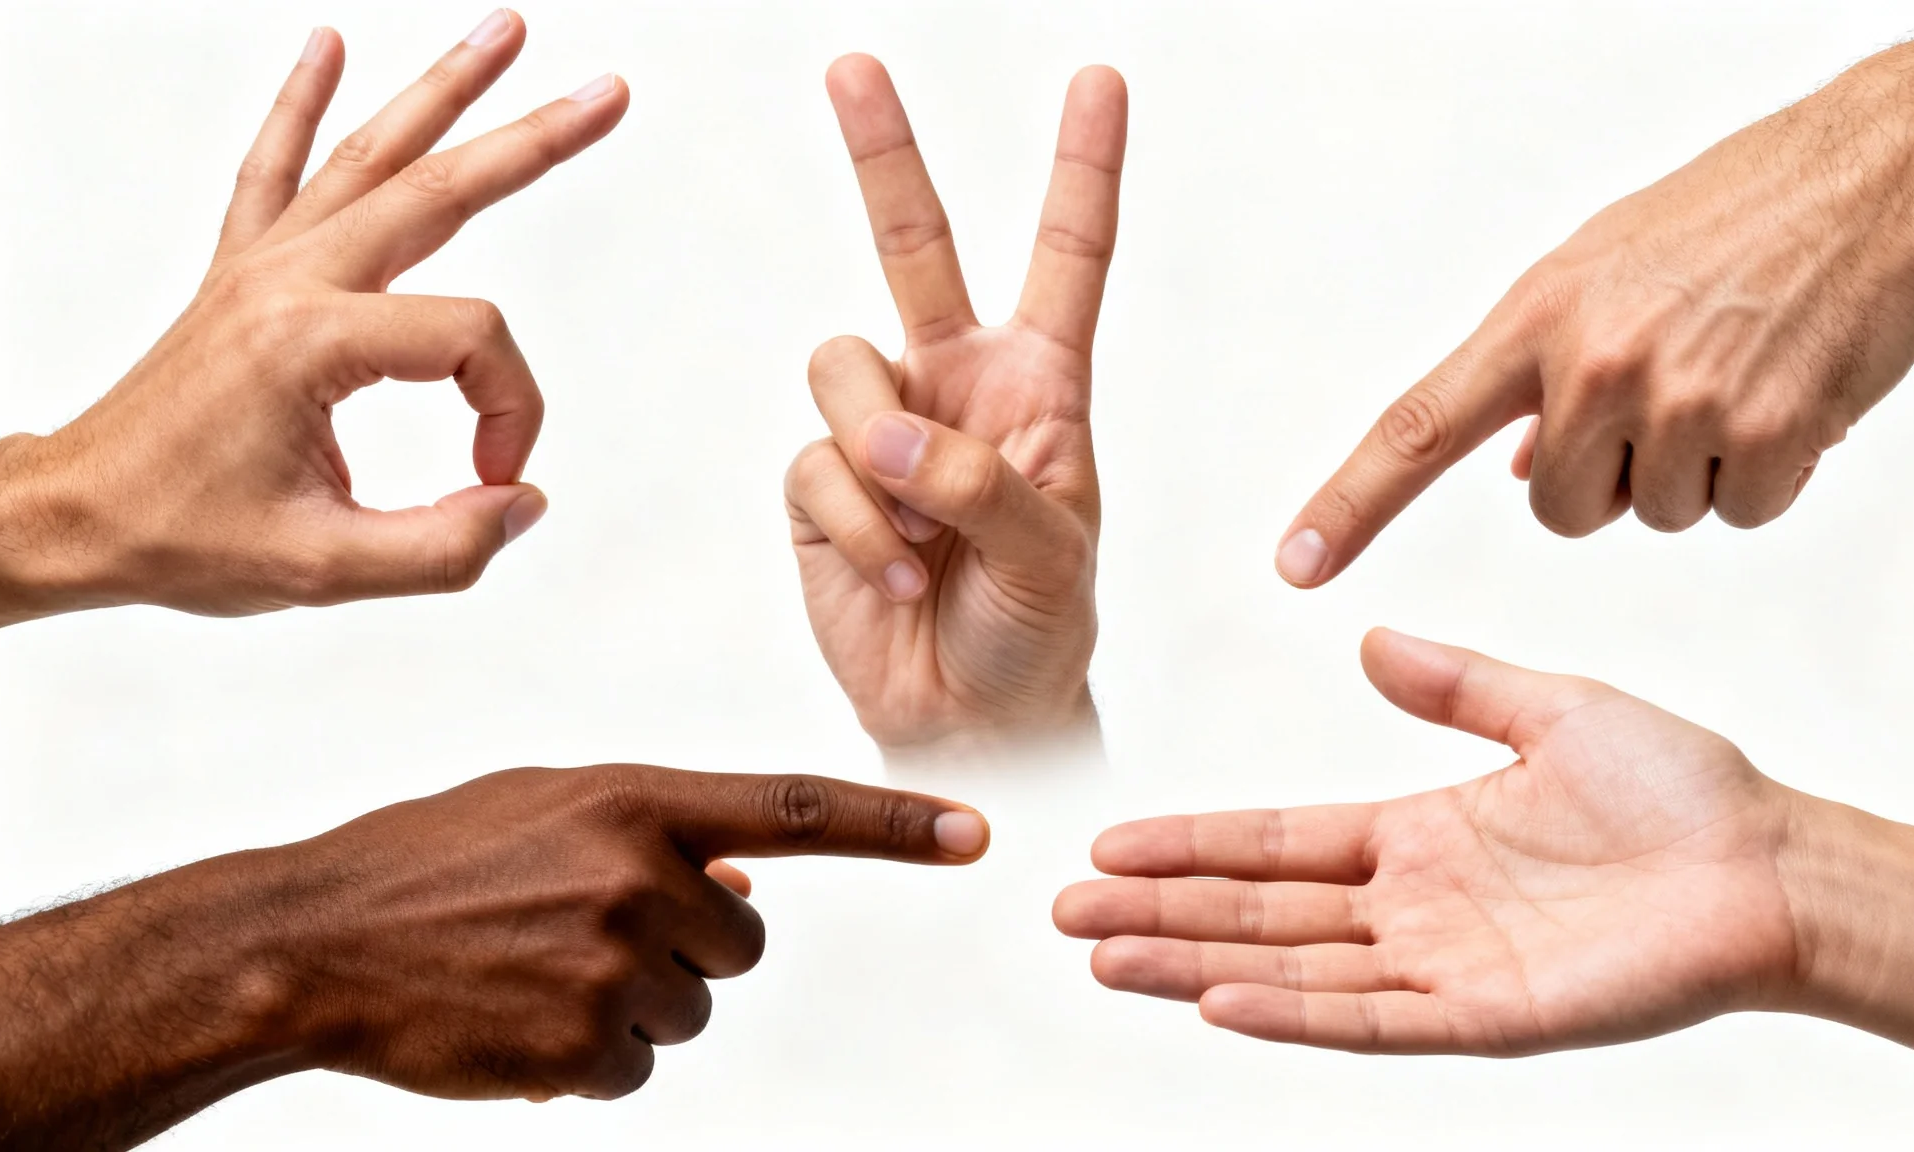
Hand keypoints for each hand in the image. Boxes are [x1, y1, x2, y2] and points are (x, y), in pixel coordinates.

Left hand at [0, 12, 627, 629]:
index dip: (510, 412)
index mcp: (315, 342)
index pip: (470, 341)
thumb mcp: (325, 569)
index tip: (494, 477)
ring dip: (443, 88)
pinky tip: (326, 45)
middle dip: (534, 138)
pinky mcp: (243, 271)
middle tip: (607, 95)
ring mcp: (264, 266)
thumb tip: (520, 501)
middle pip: (440, 189)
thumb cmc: (183, 535)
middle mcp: (291, 282)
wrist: (77, 515)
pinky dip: (301, 101)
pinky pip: (275, 166)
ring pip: (371, 156)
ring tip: (506, 31)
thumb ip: (444, 547)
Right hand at [0, 764, 987, 1146]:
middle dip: (689, 946)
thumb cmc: (426, 862)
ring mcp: (609, 960)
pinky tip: (522, 1018)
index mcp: (633, 798)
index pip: (795, 811)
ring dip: (635, 1004)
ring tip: (538, 970)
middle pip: (743, 942)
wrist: (309, 940)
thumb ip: (653, 831)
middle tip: (587, 933)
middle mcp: (635, 872)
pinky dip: (592, 1056)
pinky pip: (638, 1065)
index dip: (893, 829)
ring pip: (692, 1007)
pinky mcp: (579, 1042)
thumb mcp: (545, 807)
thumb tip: (746, 888)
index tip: (972, 836)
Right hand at [782, 55, 1125, 751]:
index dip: (1082, 171)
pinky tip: (897, 577)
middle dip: (885, 158)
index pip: (1066, 261)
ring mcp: (878, 433)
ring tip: (925, 545)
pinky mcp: (820, 489)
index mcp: (1039, 389)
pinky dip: (858, 529)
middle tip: (855, 67)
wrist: (969, 727)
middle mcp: (952, 390)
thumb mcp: (1051, 558)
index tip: (1100, 82)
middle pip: (914, 250)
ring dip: (879, 461)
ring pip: (841, 368)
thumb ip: (982, 484)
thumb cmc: (1036, 636)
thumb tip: (884, 434)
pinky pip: (814, 466)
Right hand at [1054, 629, 1801, 1054]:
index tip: (1114, 845)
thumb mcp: (1549, 706)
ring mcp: (1444, 965)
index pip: (1276, 843)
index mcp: (1418, 834)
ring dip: (1196, 964)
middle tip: (1070, 913)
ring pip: (1292, 969)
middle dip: (1161, 913)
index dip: (1193, 845)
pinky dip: (1292, 1014)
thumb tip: (1368, 640)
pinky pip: (1371, 1019)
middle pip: (1259, 912)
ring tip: (1109, 958)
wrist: (1773, 864)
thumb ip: (1454, 682)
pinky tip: (1219, 1002)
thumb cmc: (1681, 791)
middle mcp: (1414, 905)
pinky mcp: (1487, 1015)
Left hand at [1272, 8, 1913, 585]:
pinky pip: (1738, 513)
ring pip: (1652, 517)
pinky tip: (1785, 397)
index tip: (1296, 565)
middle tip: (1667, 392)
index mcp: (1536, 318)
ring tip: (1734, 373)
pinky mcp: (1765, 435)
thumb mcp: (1601, 271)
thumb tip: (1513, 469)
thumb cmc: (1727, 218)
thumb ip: (1543, 372)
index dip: (1350, 504)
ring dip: (1693, 470)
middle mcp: (1594, 364)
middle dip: (1606, 477)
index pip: (1417, 427)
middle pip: (1557, 509)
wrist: (1867, 181)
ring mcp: (1679, 401)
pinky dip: (1766, 475)